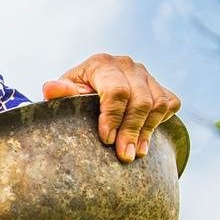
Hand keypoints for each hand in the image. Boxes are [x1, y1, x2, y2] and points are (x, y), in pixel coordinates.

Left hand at [42, 54, 180, 162]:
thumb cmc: (75, 96)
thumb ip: (61, 94)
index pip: (116, 90)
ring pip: (157, 104)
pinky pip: (170, 104)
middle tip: (124, 156)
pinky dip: (161, 121)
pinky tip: (146, 137)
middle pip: (139, 100)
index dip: (113, 117)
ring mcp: (145, 75)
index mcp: (101, 64)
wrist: (92, 90)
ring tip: (135, 153)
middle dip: (132, 130)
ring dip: (147, 131)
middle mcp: (126, 65)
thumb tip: (49, 89)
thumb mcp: (65, 96)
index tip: (106, 140)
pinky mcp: (159, 86)